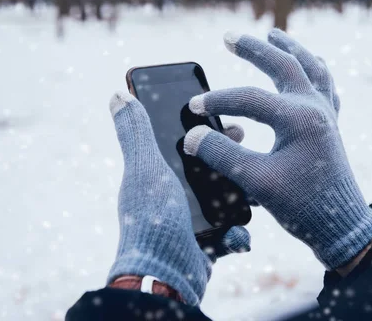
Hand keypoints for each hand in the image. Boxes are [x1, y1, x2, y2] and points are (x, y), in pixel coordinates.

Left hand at [107, 92, 249, 304]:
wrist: (165, 274)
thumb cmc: (151, 218)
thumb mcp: (144, 169)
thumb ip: (134, 133)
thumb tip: (117, 96)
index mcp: (161, 176)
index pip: (189, 145)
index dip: (209, 131)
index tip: (227, 120)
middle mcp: (177, 197)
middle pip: (212, 169)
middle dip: (231, 157)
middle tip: (244, 147)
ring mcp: (193, 220)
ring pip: (227, 199)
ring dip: (242, 194)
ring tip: (255, 188)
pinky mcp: (208, 243)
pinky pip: (231, 234)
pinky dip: (238, 233)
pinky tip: (238, 231)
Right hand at [184, 29, 371, 269]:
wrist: (341, 226)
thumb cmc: (301, 206)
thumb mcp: (256, 181)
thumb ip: (222, 155)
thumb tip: (192, 136)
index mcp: (299, 118)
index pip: (249, 99)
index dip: (218, 101)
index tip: (193, 108)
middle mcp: (315, 108)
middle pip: (284, 64)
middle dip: (255, 49)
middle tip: (229, 36)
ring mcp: (326, 114)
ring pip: (310, 68)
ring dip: (291, 49)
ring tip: (274, 34)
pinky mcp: (330, 125)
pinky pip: (326, 86)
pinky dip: (315, 70)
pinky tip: (310, 65)